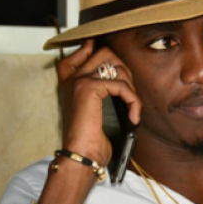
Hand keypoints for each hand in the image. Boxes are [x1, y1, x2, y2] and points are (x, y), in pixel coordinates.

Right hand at [56, 39, 141, 164]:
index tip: (111, 56)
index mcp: (69, 81)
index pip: (82, 50)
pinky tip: (133, 117)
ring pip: (115, 65)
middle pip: (105, 53)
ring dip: (130, 85)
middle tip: (129, 92)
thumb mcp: (95, 110)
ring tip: (132, 105)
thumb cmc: (90, 139)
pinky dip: (133, 101)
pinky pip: (122, 86)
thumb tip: (122, 75)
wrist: (81, 155)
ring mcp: (79, 81)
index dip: (97, 48)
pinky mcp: (89, 88)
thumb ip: (102, 90)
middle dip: (124, 68)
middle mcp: (72, 78)